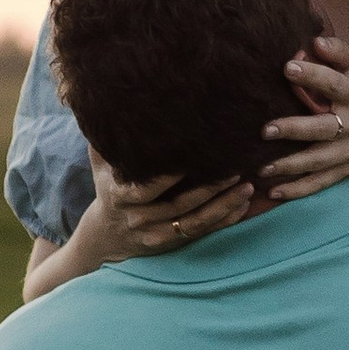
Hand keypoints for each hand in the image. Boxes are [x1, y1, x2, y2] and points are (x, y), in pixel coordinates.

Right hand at [80, 155, 254, 263]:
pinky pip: (201, 233)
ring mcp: (157, 234)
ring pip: (194, 223)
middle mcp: (139, 218)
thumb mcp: (100, 170)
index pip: (144, 190)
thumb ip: (103, 143)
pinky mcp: (172, 244)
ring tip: (247, 187)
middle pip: (178, 207)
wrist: (106, 239)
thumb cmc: (108, 193)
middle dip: (208, 190)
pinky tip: (243, 206)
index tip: (187, 164)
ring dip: (223, 206)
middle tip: (234, 170)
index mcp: (120, 198)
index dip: (165, 180)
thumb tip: (102, 105)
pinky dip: (224, 221)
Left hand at [259, 38, 348, 200]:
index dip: (313, 76)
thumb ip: (338, 50)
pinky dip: (297, 190)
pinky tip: (273, 192)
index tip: (287, 68)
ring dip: (290, 165)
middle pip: (323, 129)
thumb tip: (315, 41)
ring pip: (318, 161)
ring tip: (262, 167)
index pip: (334, 84)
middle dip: (295, 130)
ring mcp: (348, 151)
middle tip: (266, 130)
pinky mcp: (342, 170)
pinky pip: (319, 183)